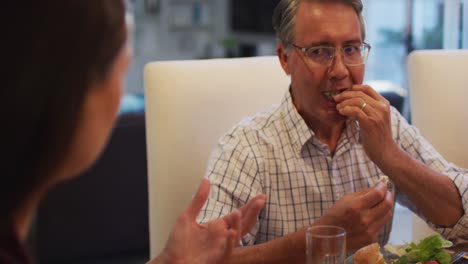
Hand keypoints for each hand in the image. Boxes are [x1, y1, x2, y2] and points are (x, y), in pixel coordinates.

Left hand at [150, 178, 265, 263]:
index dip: (250, 206)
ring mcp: (220, 246)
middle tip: (261, 200)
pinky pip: (226, 250)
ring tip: (238, 212)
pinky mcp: (216, 257)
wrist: (171, 261)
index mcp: (218, 226)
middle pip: (243, 223)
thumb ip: (198, 199)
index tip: (262, 196)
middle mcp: (222, 236)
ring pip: (236, 236)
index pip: (238, 214)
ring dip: (239, 225)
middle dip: (252, 212)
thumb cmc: (178, 243)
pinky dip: (229, 242)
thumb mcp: (187, 216)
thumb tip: (206, 180)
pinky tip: (230, 232)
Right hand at [316, 181, 393, 252]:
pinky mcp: (371, 239)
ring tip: (381, 204)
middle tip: (386, 193)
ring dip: (386, 208)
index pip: (378, 194)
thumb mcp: (346, 199)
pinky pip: (381, 225)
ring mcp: (369, 231)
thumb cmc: (335, 215)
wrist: (328, 236)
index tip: (383, 184)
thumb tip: (378, 186)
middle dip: (388, 196)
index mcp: (356, 207)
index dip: (383, 187)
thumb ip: (364, 193)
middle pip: (387, 205)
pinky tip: (373, 217)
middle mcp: (365, 219)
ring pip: (387, 216)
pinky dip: (379, 219)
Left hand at [334, 85, 398, 164]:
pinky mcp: (370, 123)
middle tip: (336, 99)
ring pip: (357, 100)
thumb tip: (352, 100)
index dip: (353, 88)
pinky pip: (355, 111)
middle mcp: (382, 107)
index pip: (367, 88)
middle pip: (360, 93)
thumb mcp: (377, 118)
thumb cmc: (378, 136)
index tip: (344, 93)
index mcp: (384, 104)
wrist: (385, 152)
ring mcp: (377, 114)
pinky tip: (341, 112)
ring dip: (344, 103)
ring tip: (338, 108)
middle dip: (345, 95)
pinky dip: (346, 109)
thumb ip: (369, 108)